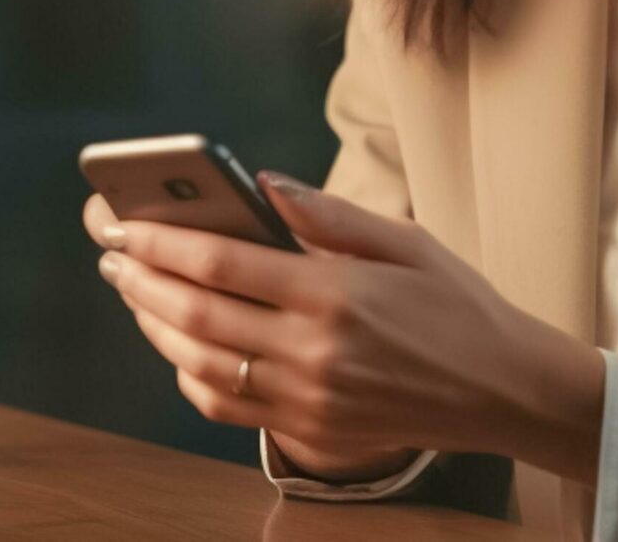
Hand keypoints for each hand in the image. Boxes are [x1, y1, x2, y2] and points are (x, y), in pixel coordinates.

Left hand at [80, 172, 603, 482]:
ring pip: (204, 366)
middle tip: (112, 255)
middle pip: (199, 317)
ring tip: (134, 293)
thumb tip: (261, 183)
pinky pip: (232, 408)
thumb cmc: (457, 306)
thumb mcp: (405, 241)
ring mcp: (312, 401)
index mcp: (337, 295)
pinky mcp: (315, 434)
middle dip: (143, 282)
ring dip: (156, 328)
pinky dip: (192, 379)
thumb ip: (327, 214)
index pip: (224, 264)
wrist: (506, 391)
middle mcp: (317, 353)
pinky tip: (180, 350)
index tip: (121, 224)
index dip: (162, 242)